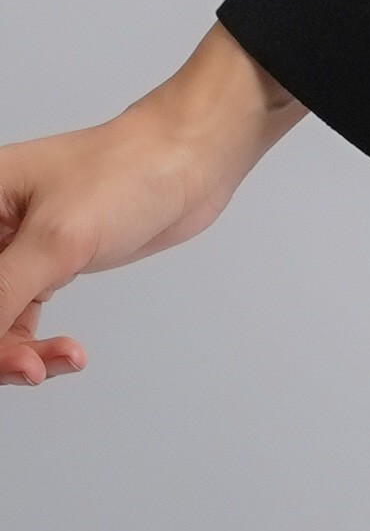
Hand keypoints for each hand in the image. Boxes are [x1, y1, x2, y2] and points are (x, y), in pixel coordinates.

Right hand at [0, 24, 304, 387]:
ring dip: (20, 352)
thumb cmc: (127, 172)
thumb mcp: (55, 241)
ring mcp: (17, 246)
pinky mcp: (48, 264)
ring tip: (56, 362)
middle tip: (26, 369)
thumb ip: (1, 294)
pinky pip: (23, 319)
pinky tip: (68, 354)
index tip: (2, 353)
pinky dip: (41, 344)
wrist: (190, 161)